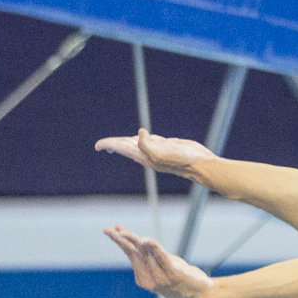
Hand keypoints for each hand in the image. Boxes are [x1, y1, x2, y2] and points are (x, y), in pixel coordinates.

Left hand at [95, 128, 215, 178]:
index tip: (97, 146)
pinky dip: (144, 137)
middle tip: (102, 146)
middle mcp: (148, 153)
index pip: (122, 148)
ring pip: (139, 143)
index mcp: (144, 155)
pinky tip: (142, 136)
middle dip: (115, 145)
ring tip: (118, 142)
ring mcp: (158, 149)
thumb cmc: (182, 160)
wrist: (200, 164)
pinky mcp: (167, 145)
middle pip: (127, 146)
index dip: (109, 145)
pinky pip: (151, 140)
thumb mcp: (162, 152)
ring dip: (127, 141)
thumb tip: (140, 133)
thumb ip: (147, 144)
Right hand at [104, 225, 215, 297]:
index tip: (113, 229)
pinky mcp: (174, 273)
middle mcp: (149, 280)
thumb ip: (150, 255)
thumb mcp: (161, 266)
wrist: (200, 294)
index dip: (122, 242)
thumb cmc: (178, 277)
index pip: (131, 256)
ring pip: (145, 254)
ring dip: (134, 241)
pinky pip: (162, 257)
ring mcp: (161, 278)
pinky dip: (154, 248)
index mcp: (143, 279)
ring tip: (122, 231)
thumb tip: (137, 240)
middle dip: (121, 241)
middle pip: (134, 254)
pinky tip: (146, 240)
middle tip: (108, 230)